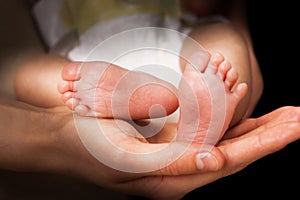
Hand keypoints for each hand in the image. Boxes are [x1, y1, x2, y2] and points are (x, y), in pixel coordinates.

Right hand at [52, 106, 299, 198]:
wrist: (63, 140)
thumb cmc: (89, 147)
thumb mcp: (129, 158)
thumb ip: (173, 162)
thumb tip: (217, 162)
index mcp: (173, 179)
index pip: (232, 161)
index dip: (264, 143)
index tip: (294, 126)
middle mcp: (181, 172)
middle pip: (236, 154)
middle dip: (269, 135)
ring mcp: (176, 159)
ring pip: (225, 144)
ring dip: (255, 129)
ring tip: (284, 116)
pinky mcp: (170, 146)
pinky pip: (207, 134)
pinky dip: (230, 124)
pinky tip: (245, 116)